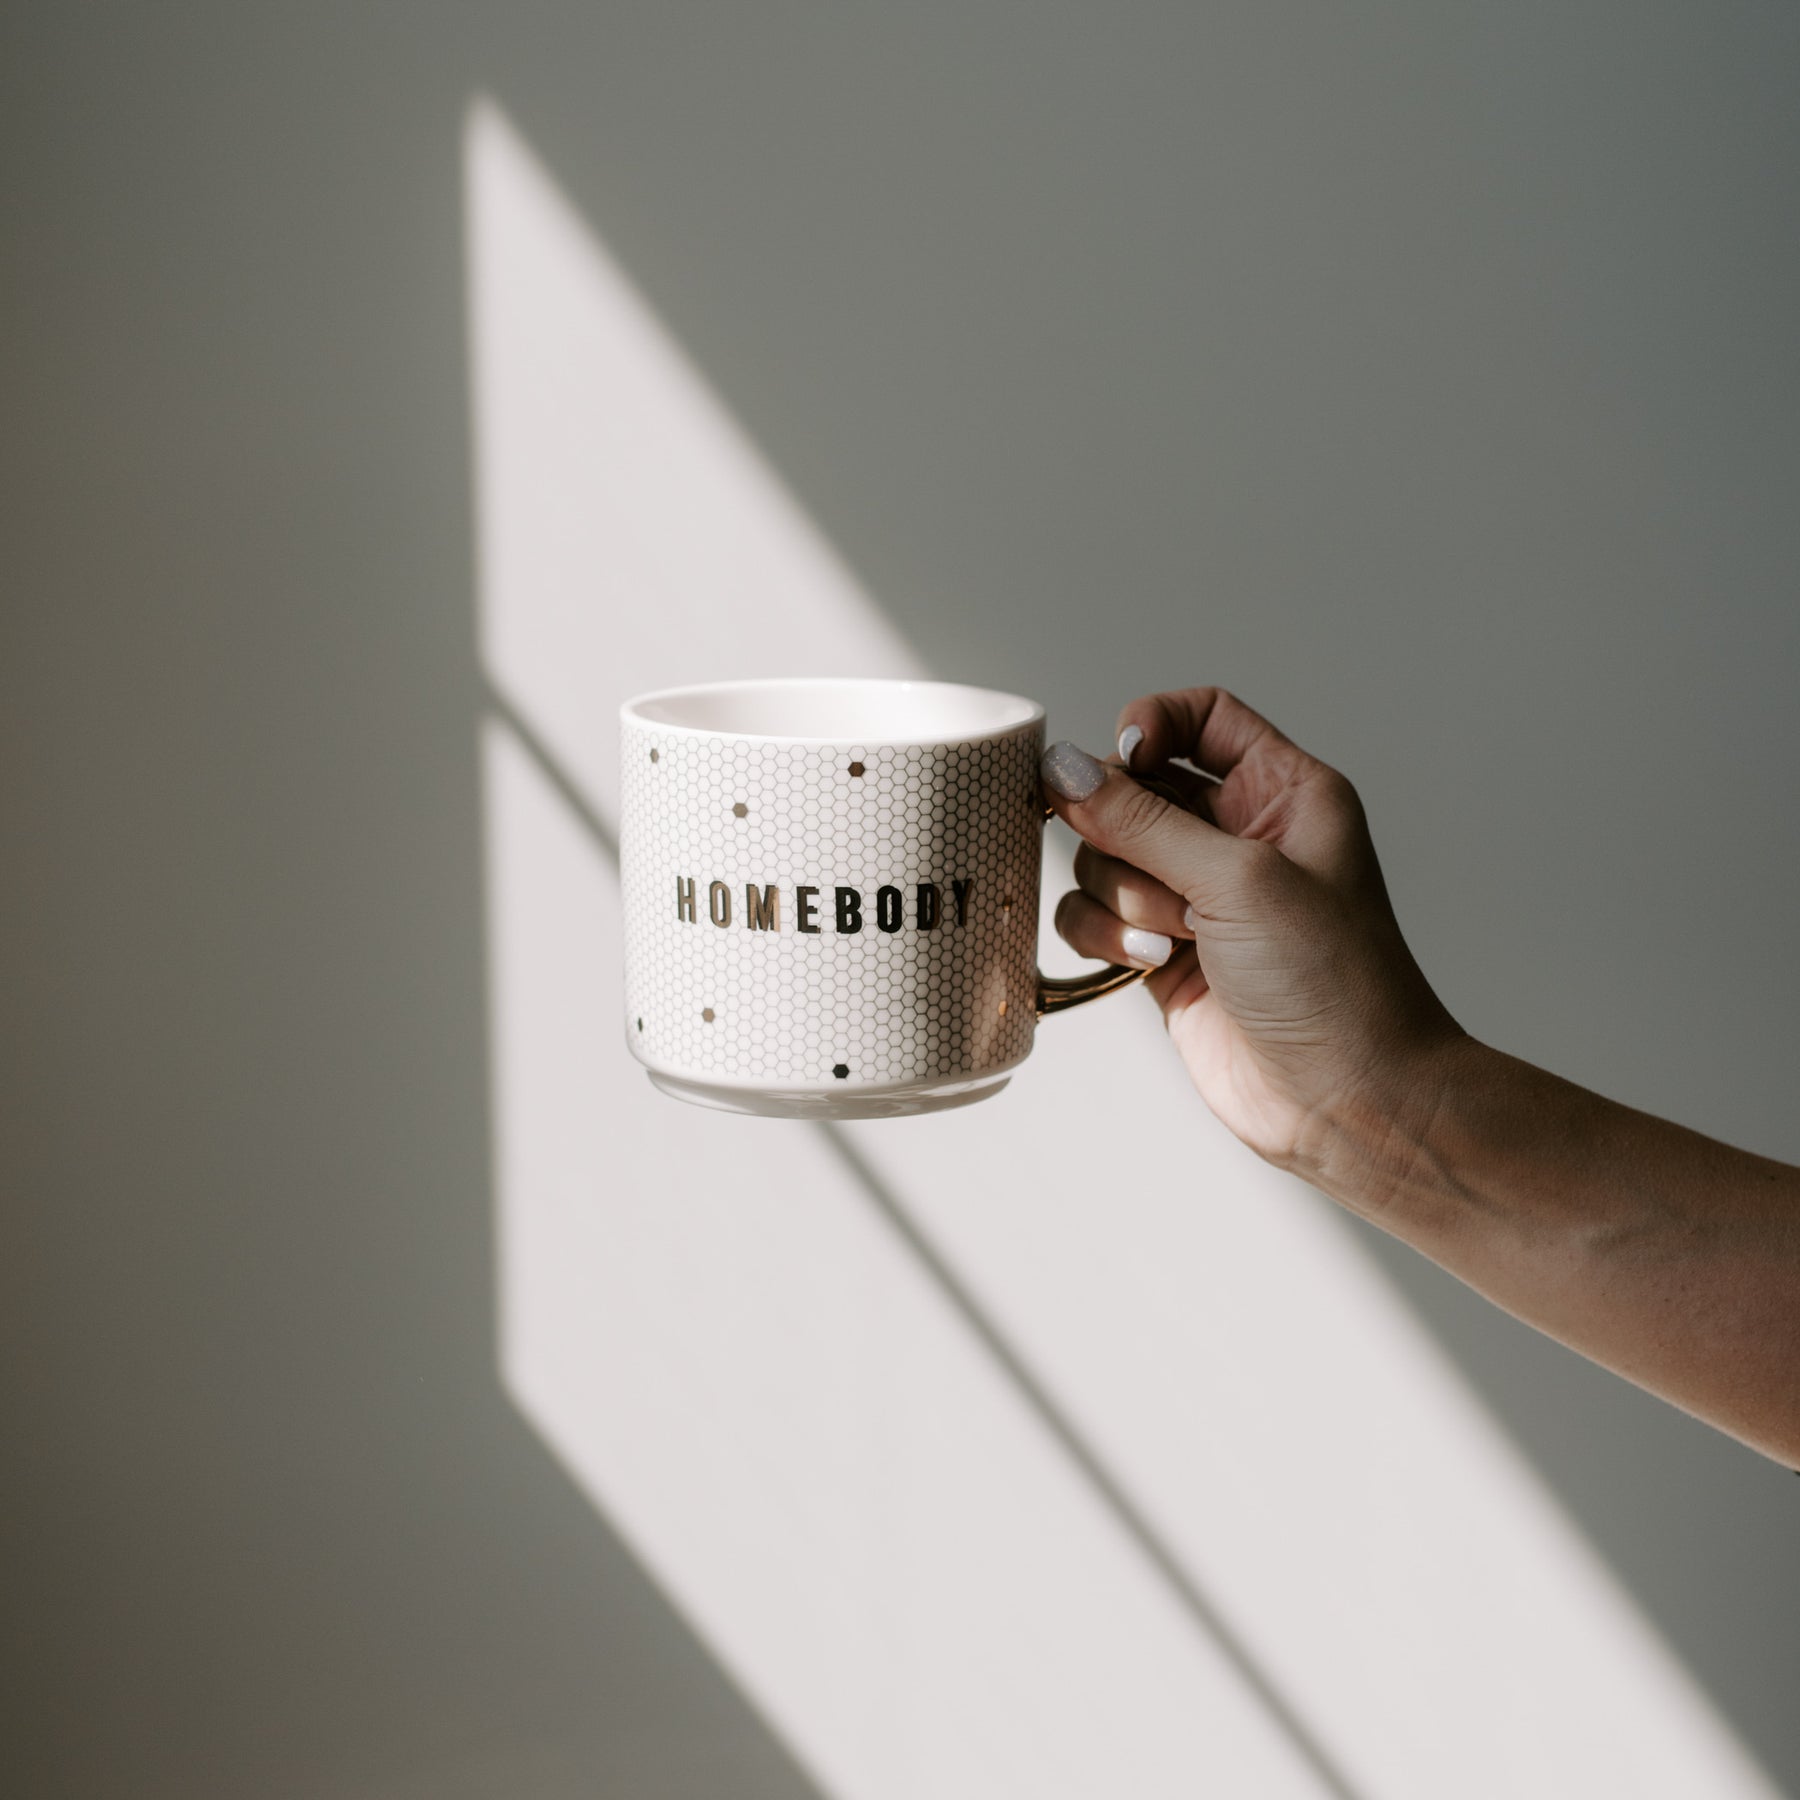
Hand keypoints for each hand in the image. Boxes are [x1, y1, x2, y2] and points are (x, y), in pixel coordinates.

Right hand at [1041, 688, 1462, 1192]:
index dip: (1153, 725)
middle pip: (1134, 788)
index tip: (1125, 757)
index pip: (1201, 717)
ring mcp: (1197, 897)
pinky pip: (1093, 915)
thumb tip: (1062, 768)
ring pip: (1104, 855)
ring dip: (1121, 892)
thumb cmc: (1336, 986)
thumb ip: (1143, 818)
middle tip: (1156, 871)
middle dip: (1127, 830)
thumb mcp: (1240, 879)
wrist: (1350, 1100)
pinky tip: (1150, 961)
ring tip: (1172, 935)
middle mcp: (1238, 837)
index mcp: (1284, 793)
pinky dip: (1104, 933)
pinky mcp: (1163, 953)